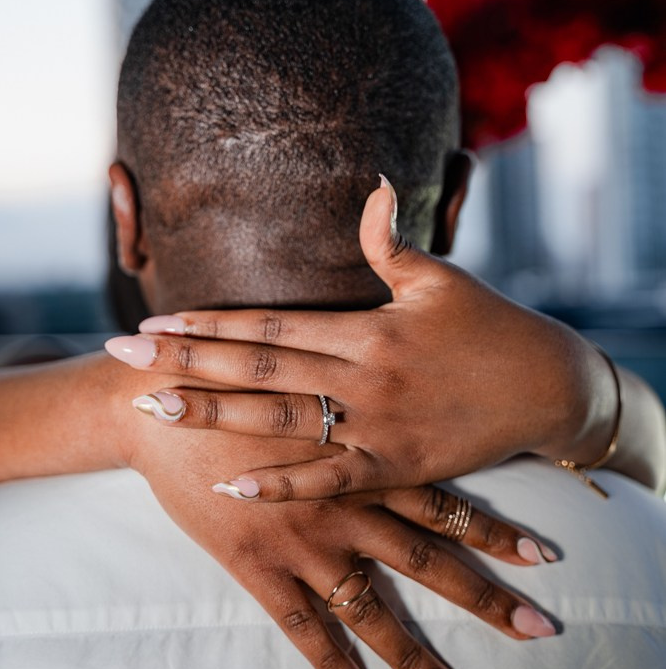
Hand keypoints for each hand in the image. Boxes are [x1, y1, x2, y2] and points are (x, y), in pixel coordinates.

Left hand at [106, 181, 618, 499]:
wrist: (547, 387)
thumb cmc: (491, 326)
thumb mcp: (442, 278)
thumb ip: (391, 242)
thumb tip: (373, 184)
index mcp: (367, 326)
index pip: (270, 323)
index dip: (208, 322)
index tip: (153, 320)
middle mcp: (363, 375)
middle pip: (258, 369)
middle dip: (185, 362)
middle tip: (122, 358)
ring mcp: (377, 425)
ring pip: (280, 422)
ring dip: (213, 415)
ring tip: (153, 410)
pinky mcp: (396, 467)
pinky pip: (329, 479)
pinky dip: (281, 484)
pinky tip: (230, 484)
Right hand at [119, 405, 557, 668]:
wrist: (170, 403)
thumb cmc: (242, 380)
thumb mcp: (312, 375)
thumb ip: (360, 392)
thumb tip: (401, 392)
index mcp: (365, 460)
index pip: (445, 501)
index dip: (495, 529)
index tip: (544, 555)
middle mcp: (347, 505)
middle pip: (428, 560)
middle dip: (485, 597)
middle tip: (539, 629)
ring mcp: (304, 539)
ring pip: (372, 609)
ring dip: (415, 657)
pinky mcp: (257, 565)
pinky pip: (300, 627)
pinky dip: (330, 664)